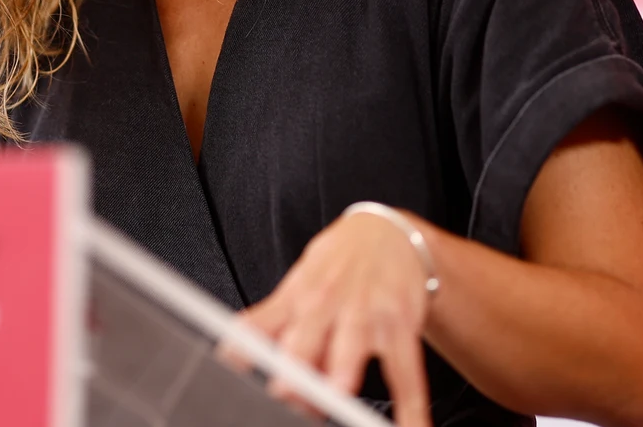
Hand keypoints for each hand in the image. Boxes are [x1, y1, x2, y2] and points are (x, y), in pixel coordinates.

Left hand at [239, 209, 434, 426]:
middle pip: (304, 340)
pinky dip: (411, 406)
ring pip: (351, 348)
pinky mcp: (400, 325)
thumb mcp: (296, 284)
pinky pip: (406, 372)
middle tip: (284, 392)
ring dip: (343, 372)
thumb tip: (231, 353)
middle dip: (293, 369)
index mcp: (295, 299)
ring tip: (340, 394)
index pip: (260, 326)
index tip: (231, 364)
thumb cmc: (336, 266)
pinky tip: (412, 426)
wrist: (387, 234)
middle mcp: (326, 305)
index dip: (243, 347)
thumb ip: (268, 321)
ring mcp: (365, 314)